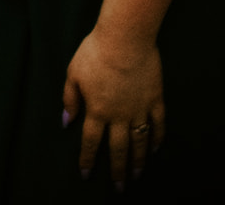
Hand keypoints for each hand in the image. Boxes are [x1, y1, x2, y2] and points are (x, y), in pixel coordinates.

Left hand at [62, 30, 165, 188]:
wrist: (125, 37)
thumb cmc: (95, 52)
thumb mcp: (73, 73)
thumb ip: (70, 98)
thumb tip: (67, 121)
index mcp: (97, 110)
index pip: (91, 141)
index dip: (88, 159)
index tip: (86, 173)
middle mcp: (119, 115)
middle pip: (118, 149)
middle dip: (117, 170)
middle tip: (119, 188)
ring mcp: (139, 108)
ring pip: (139, 142)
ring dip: (138, 161)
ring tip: (136, 175)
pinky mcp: (155, 99)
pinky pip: (158, 124)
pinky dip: (157, 138)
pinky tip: (155, 148)